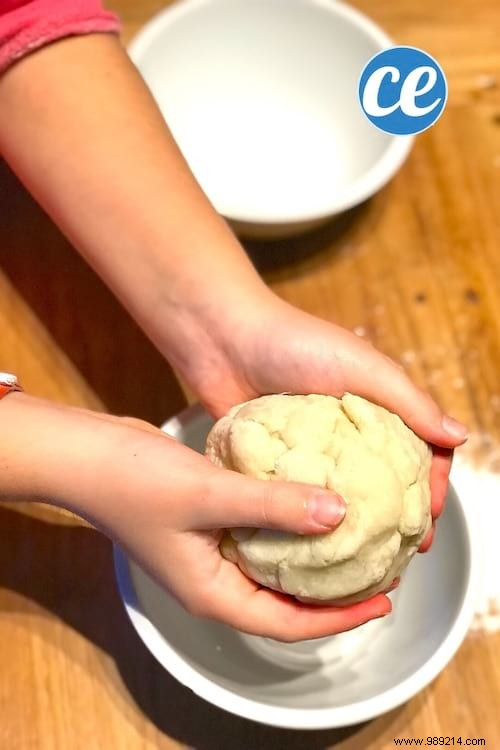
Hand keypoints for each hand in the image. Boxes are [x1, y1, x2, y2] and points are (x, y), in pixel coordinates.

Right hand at [0, 393, 391, 641]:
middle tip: (380, 567)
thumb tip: (341, 512)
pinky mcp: (207, 527)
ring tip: (355, 538)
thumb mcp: (212, 494)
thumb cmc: (138, 482)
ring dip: (313, 557)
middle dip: (334, 592)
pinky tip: (310, 502)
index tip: (385, 598)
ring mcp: (210, 554)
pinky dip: (288, 527)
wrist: (88, 456)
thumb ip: (275, 504)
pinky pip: (259, 536)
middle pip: (287, 602)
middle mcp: (215, 582)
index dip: (341, 618)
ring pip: (275, 568)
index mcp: (215, 593)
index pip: (290, 623)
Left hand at [181, 295, 467, 551]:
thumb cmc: (293, 343)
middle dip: (398, 516)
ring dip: (356, 526)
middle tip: (402, 551)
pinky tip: (316, 545)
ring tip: (364, 557)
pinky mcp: (275, 461)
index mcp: (373, 406)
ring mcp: (310, 449)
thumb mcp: (361, 366)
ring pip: (342, 495)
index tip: (426, 517)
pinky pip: (298, 496)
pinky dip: (311, 519)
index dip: (429, 485)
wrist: (221, 338)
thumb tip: (459, 437)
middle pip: (383, 481)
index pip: (417, 451)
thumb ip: (409, 402)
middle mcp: (345, 430)